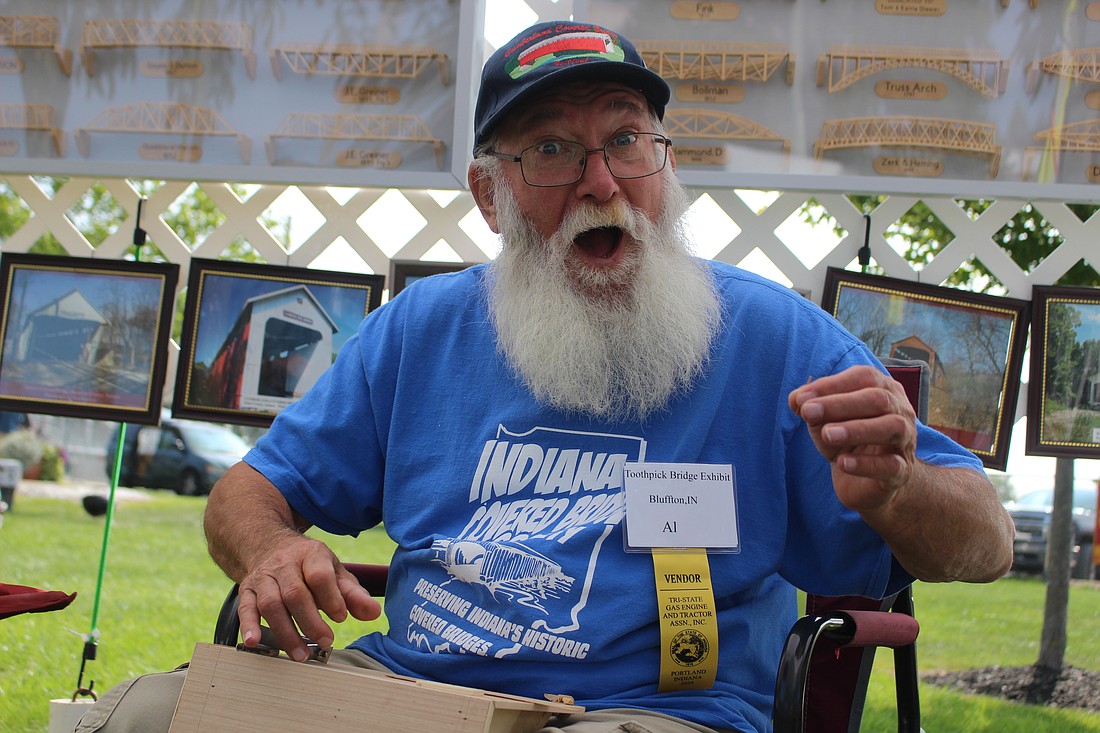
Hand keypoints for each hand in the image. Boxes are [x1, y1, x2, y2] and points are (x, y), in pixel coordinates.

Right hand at [236, 535, 381, 661]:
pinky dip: (249, 626)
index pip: (319, 575)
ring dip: (285, 632)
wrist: (272, 547)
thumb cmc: (310, 567)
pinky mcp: (246, 590)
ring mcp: (263, 577)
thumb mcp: (335, 573)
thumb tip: (373, 613)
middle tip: (325, 642)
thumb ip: (354, 594)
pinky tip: (254, 643)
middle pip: (294, 593)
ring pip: (271, 604)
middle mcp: (284, 564)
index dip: (330, 598)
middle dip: (310, 622)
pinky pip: (245, 608)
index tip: (340, 618)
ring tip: (301, 654)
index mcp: (311, 555)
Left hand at [788, 365, 916, 512]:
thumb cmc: (845, 441)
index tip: (802, 398)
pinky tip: (842, 463)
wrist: (865, 483)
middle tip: (808, 412)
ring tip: (827, 434)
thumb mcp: (823, 421)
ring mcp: (905, 441)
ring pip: (892, 427)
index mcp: (883, 389)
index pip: (864, 377)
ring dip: (857, 429)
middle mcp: (900, 410)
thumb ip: (809, 406)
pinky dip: (866, 464)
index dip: (832, 385)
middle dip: (840, 404)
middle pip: (878, 398)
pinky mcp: (902, 472)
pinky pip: (891, 465)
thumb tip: (796, 398)